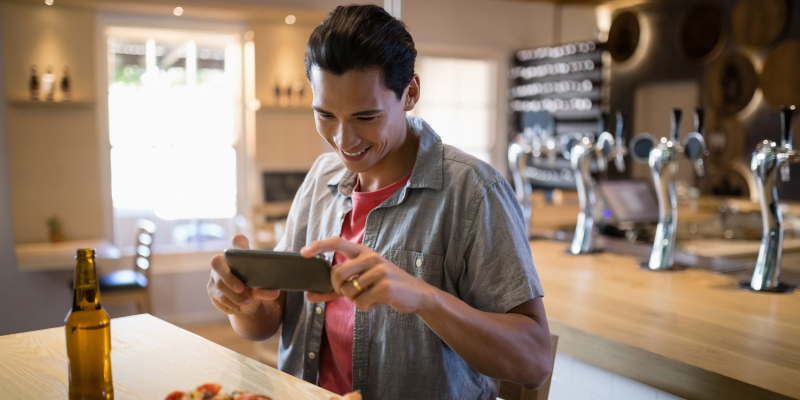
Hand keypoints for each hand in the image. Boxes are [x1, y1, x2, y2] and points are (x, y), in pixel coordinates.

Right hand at [208, 234, 280, 314]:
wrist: (247, 302)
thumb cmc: (255, 287)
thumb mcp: (263, 288)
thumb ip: (267, 289)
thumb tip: (274, 293)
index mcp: (238, 255)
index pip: (238, 241)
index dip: (238, 242)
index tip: (240, 242)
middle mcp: (223, 262)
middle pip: (216, 262)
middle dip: (229, 277)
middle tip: (242, 289)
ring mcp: (214, 275)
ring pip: (219, 285)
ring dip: (234, 296)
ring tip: (246, 303)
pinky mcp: (211, 289)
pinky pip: (218, 299)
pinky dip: (230, 304)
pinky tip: (238, 307)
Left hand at [303, 237, 433, 313]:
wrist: (416, 294)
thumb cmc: (384, 286)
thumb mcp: (361, 282)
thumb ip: (334, 288)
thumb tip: (308, 295)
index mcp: (363, 251)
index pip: (337, 242)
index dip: (319, 246)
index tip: (303, 253)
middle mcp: (370, 257)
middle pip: (337, 274)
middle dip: (339, 288)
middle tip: (352, 291)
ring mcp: (379, 270)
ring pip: (348, 291)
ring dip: (356, 299)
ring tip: (371, 295)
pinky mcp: (386, 287)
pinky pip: (361, 302)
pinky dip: (366, 306)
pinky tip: (378, 301)